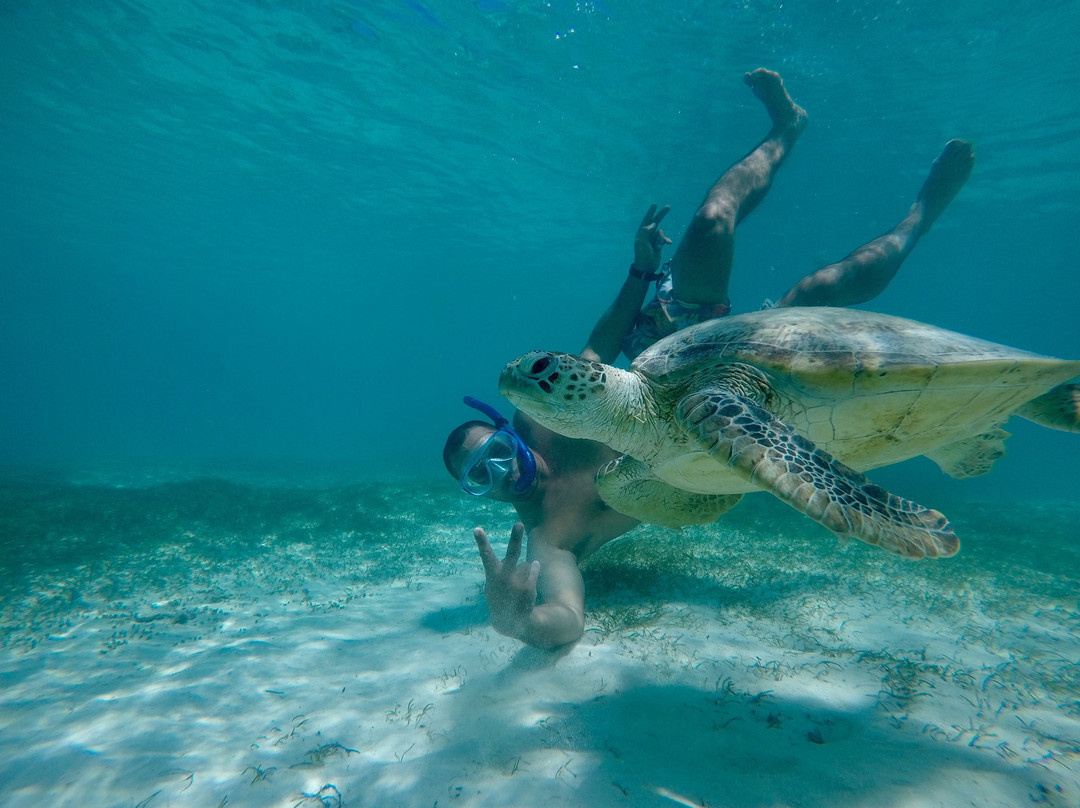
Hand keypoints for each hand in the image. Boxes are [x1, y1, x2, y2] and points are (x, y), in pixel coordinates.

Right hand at [474, 523, 539, 637]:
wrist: (509, 621)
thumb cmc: (499, 597)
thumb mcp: (492, 584)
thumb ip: (501, 570)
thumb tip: (522, 561)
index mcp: (493, 574)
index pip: (486, 555)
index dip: (481, 541)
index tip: (477, 529)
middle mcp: (504, 577)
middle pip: (512, 553)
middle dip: (515, 538)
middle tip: (519, 524)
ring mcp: (517, 582)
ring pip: (526, 563)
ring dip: (525, 569)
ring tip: (519, 584)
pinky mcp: (529, 587)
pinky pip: (534, 568)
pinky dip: (533, 571)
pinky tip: (527, 583)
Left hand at [633, 203, 671, 274]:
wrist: (647, 266)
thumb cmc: (642, 255)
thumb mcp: (641, 243)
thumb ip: (645, 232)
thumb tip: (653, 224)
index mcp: (641, 233)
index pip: (646, 220)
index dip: (651, 212)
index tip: (655, 204)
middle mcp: (647, 235)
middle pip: (655, 222)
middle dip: (661, 215)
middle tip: (668, 207)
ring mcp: (653, 239)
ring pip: (661, 233)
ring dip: (661, 238)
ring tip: (657, 247)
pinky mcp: (658, 244)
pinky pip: (664, 239)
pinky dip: (666, 240)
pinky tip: (668, 243)